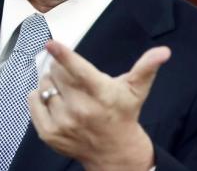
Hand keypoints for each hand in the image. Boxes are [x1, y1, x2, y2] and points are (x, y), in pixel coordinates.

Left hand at [28, 40, 170, 170]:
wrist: (114, 152)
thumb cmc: (123, 114)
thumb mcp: (136, 90)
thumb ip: (147, 67)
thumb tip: (164, 51)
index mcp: (100, 94)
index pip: (78, 71)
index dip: (63, 55)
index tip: (51, 43)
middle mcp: (80, 109)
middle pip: (56, 73)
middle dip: (61, 69)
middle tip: (74, 78)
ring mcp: (63, 123)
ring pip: (44, 85)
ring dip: (51, 83)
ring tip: (67, 92)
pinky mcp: (49, 133)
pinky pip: (33, 101)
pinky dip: (39, 97)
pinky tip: (54, 101)